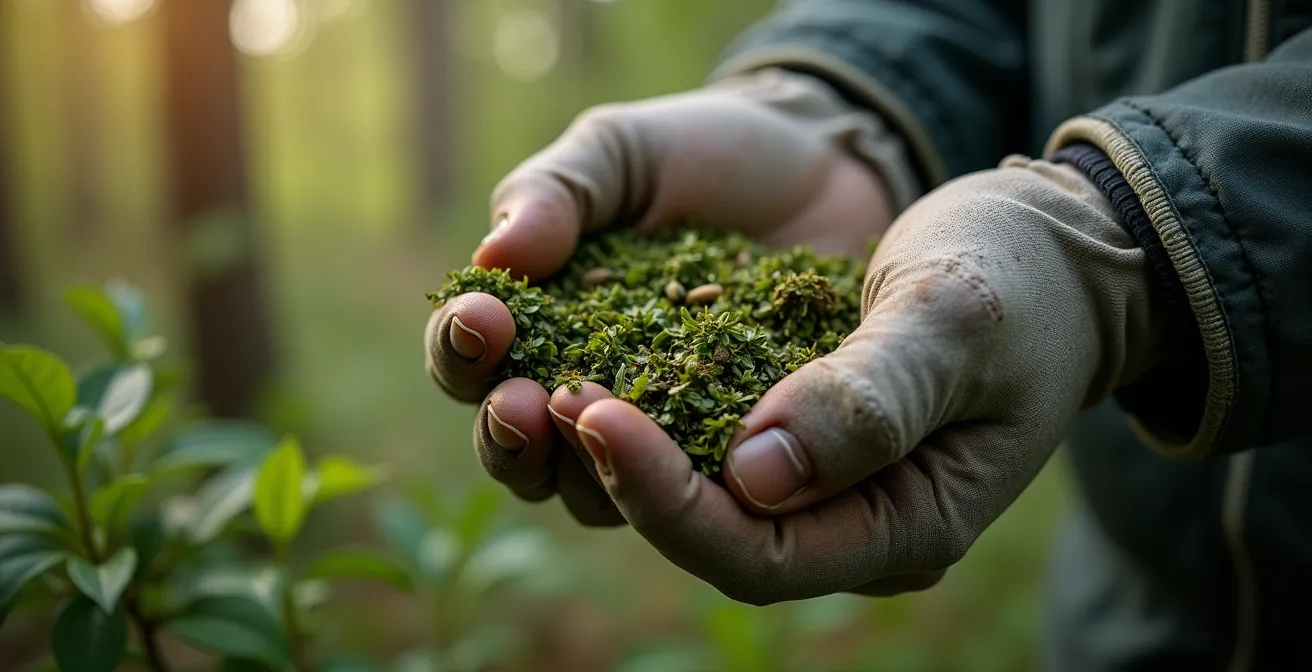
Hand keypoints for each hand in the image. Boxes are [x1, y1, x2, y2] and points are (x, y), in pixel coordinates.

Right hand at [425, 70, 905, 524]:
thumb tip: (494, 256)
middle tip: (521, 399)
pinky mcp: (736, 452)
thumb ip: (554, 192)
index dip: (460, 347)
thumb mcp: (619, 152)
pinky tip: (694, 447)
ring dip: (577, 469)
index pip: (469, 358)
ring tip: (591, 424)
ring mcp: (662, 434)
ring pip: (592, 490)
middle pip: (517, 447)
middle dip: (505, 430)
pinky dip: (684, 477)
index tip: (482, 318)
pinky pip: (699, 487)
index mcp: (537, 324)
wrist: (821, 165)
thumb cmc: (699, 154)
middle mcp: (585, 395)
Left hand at [564, 158, 1162, 603]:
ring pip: (689, 492)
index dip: (668, 498)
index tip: (598, 412)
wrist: (1049, 249)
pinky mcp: (789, 426)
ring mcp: (818, 481)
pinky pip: (698, 432)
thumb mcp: (959, 322)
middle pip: (707, 536)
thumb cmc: (1023, 281)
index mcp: (908, 526)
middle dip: (616, 473)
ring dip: (607, 443)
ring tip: (537, 374)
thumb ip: (872, 398)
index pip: (759, 555)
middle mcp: (851, 522)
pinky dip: (640, 396)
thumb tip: (758, 474)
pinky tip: (582, 349)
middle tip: (537, 396)